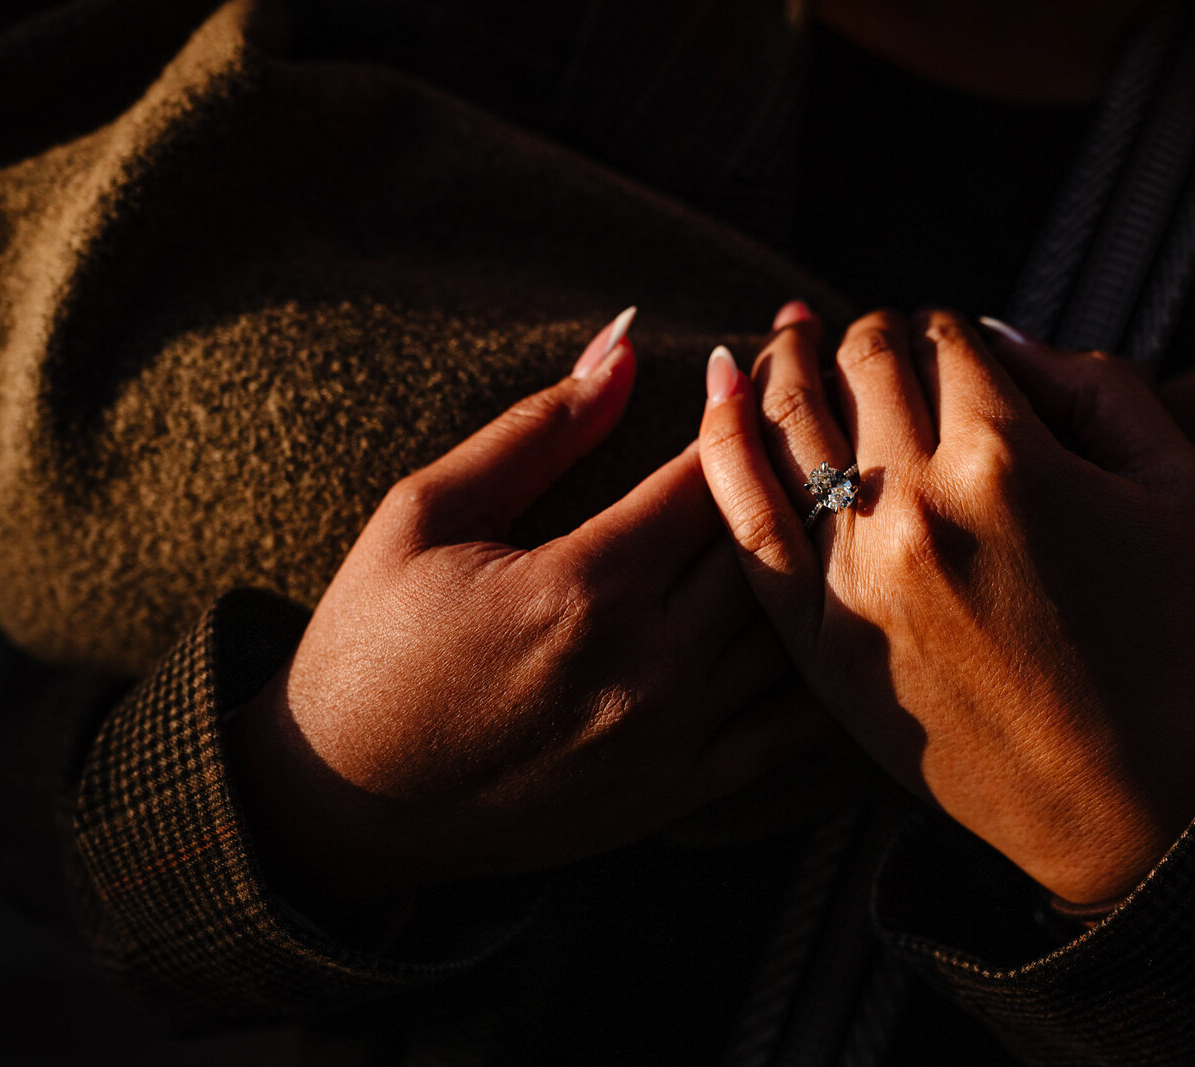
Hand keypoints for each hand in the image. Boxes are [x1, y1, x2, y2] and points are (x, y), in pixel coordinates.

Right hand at [230, 311, 825, 907]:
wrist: (342, 807)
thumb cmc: (368, 648)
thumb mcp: (426, 516)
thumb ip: (536, 431)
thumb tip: (626, 344)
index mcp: (583, 585)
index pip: (708, 469)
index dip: (750, 396)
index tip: (773, 347)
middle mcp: (647, 663)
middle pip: (769, 540)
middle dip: (803, 452)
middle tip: (832, 395)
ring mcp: (673, 736)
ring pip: (795, 626)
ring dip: (829, 550)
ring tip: (850, 487)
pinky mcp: (679, 791)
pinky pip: (791, 730)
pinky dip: (830, 668)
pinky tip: (852, 616)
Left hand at [697, 306, 1194, 903]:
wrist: (1115, 793)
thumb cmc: (1161, 636)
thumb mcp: (1182, 486)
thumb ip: (1100, 385)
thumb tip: (997, 336)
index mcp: (1008, 457)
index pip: (945, 338)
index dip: (944, 326)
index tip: (945, 344)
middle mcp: (919, 502)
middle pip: (863, 363)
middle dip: (870, 335)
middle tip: (873, 342)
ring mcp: (855, 570)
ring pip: (789, 418)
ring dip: (785, 360)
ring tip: (788, 338)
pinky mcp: (814, 635)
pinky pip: (745, 518)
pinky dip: (721, 442)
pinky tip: (722, 389)